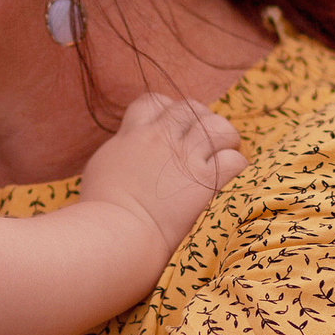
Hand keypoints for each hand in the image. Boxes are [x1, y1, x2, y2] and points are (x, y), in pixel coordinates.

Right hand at [77, 94, 247, 251]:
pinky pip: (234, 160)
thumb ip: (120, 152)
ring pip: (219, 127)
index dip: (167, 111)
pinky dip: (235, 166)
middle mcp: (161, 139)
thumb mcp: (101, 168)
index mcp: (134, 134)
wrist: (116, 233)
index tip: (170, 130)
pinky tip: (228, 179)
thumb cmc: (100, 210)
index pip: (154, 101)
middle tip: (202, 145)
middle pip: (191, 108)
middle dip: (200, 122)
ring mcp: (185, 158)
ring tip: (222, 155)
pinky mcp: (206, 181)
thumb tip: (126, 151)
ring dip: (224, 139)